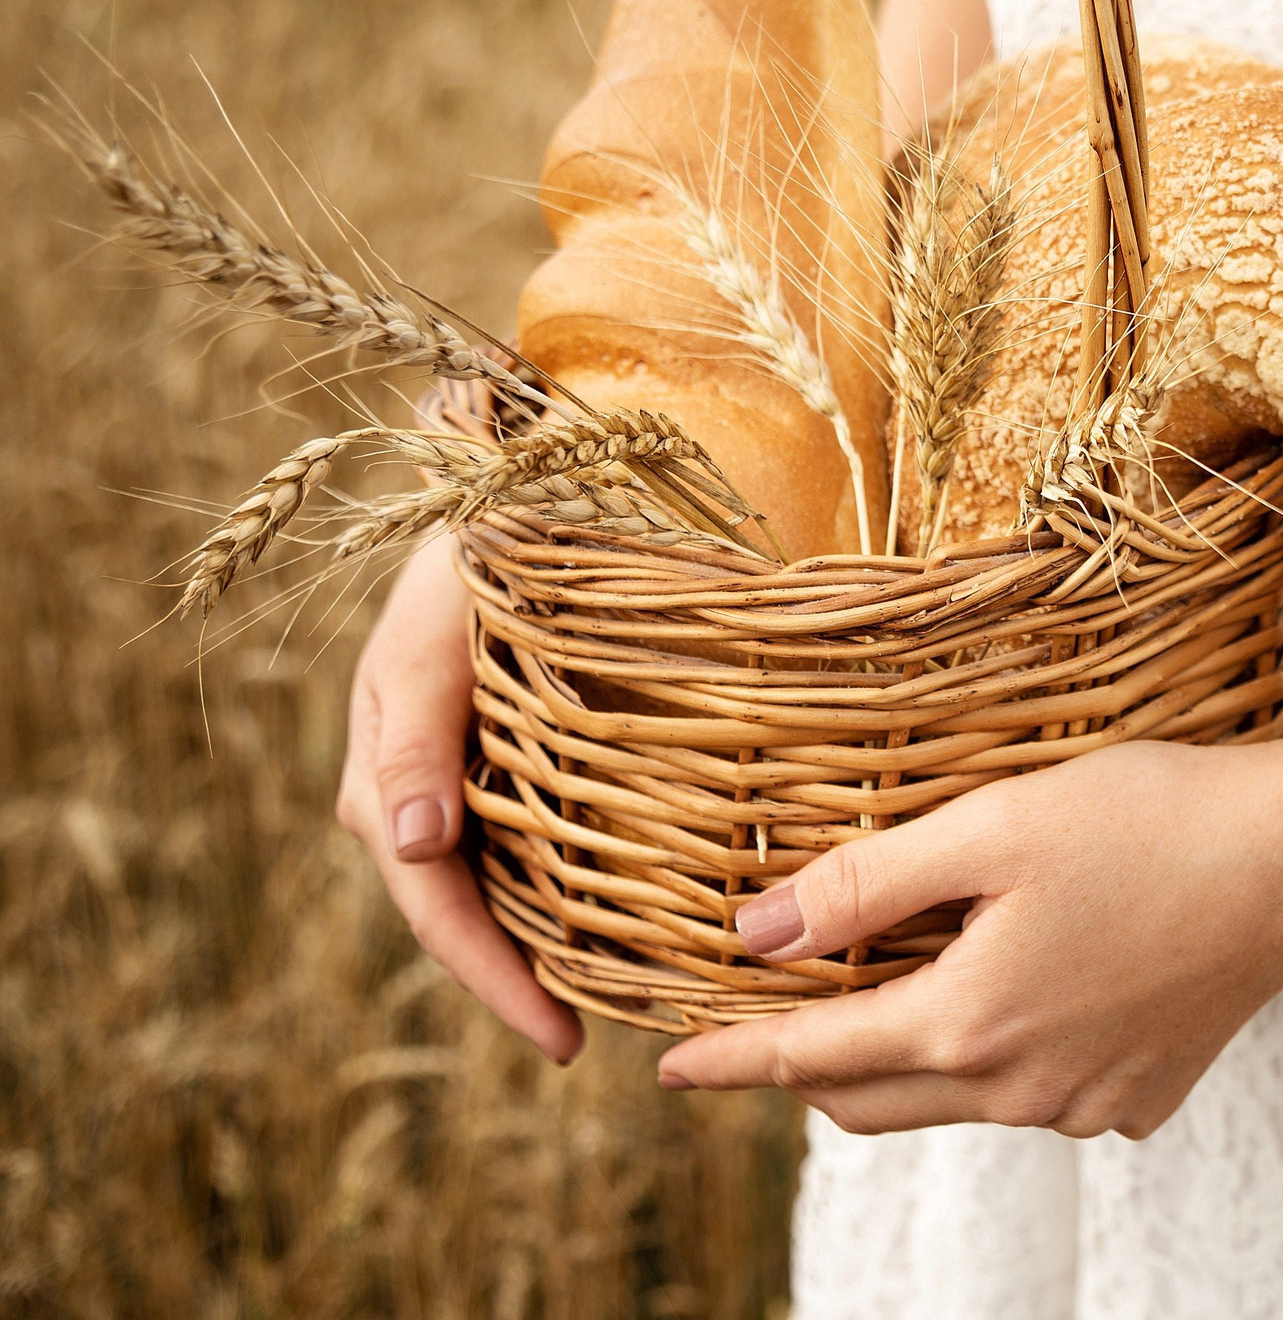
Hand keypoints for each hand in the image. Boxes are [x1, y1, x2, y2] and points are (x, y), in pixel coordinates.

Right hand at [336, 536, 583, 1062]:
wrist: (499, 509)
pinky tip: (624, 924)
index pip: (438, 911)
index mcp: (385, 789)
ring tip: (620, 1005)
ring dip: (549, 951)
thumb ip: (411, 741)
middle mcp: (419, 806)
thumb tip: (416, 848)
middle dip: (522, 986)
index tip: (563, 1039)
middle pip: (468, 922)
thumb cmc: (462, 569)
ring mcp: (460, 793)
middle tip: (591, 1044)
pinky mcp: (506, 774)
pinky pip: (534, 851)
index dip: (493, 983)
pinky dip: (572, 893)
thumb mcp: (427, 642)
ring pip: (503, 896)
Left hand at [655, 737, 1282, 1136]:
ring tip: (926, 964)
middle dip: (811, 1066)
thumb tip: (756, 934)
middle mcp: (1018, 1088)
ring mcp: (1084, 1103)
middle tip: (780, 1011)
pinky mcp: (1141, 1096)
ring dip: (916, 1051)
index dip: (732, 1058)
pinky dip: (1007, 1052)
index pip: (810, 1057)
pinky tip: (1042, 977)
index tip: (671, 1067)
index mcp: (966, 1023)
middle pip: (872, 1100)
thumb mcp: (993, 827)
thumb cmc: (1151, 821)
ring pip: (958, 1097)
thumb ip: (866, 885)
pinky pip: (1039, 1091)